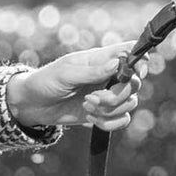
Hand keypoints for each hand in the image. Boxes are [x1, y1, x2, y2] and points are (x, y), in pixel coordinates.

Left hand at [6, 43, 143, 131]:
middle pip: (134, 83)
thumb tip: (117, 64)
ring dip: (109, 110)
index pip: (132, 52)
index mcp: (101, 59)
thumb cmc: (46, 81)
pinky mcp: (104, 113)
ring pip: (130, 103)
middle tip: (92, 98)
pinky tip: (90, 119)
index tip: (137, 73)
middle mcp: (109, 76)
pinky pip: (122, 120)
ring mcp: (108, 95)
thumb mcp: (66, 73)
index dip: (141, 61)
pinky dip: (109, 123)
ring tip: (86, 106)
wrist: (33, 105)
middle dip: (116, 95)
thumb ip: (93, 71)